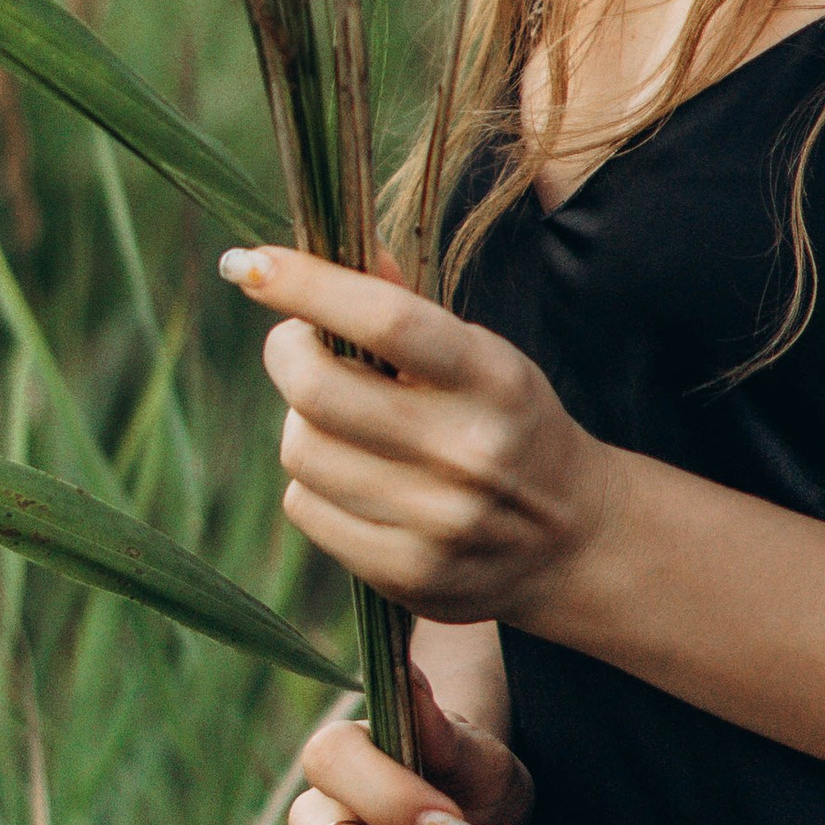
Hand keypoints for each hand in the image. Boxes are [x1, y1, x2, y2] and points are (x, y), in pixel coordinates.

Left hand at [224, 245, 618, 627]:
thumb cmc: (508, 424)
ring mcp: (438, 520)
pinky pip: (306, 510)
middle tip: (297, 344)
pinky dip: (312, 486)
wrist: (572, 540)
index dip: (306, 286)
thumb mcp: (482, 357)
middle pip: (318, 390)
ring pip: (303, 451)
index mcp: (493, 378)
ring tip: (344, 425)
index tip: (252, 263)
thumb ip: (403, 308)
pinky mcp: (407, 573)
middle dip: (288, 353)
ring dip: (303, 425)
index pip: (386, 320)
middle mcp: (469, 450)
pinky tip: (353, 481)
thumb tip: (321, 252)